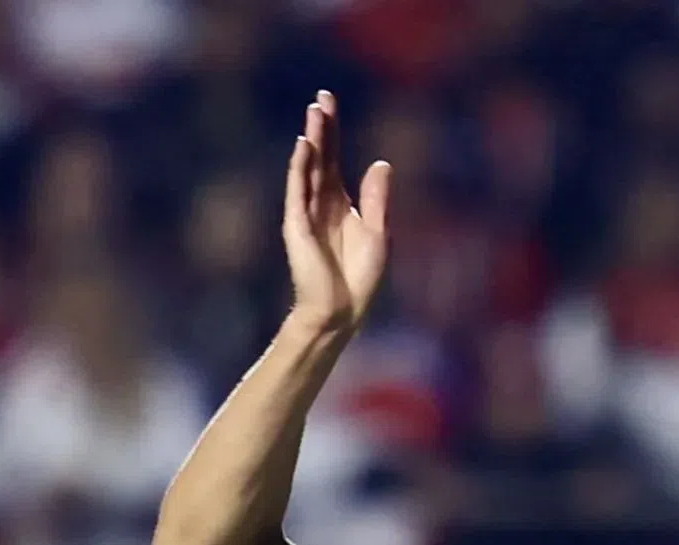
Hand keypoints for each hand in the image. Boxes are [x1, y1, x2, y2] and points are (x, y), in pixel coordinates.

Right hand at [278, 90, 389, 339]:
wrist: (340, 313)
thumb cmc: (359, 280)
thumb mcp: (377, 233)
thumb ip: (376, 198)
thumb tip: (381, 162)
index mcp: (341, 204)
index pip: (333, 159)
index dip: (332, 132)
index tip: (329, 104)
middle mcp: (321, 204)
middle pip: (320, 157)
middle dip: (322, 128)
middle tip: (322, 97)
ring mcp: (307, 213)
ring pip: (308, 169)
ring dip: (311, 141)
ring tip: (314, 113)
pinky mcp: (298, 226)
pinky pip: (297, 191)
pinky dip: (300, 168)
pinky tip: (304, 146)